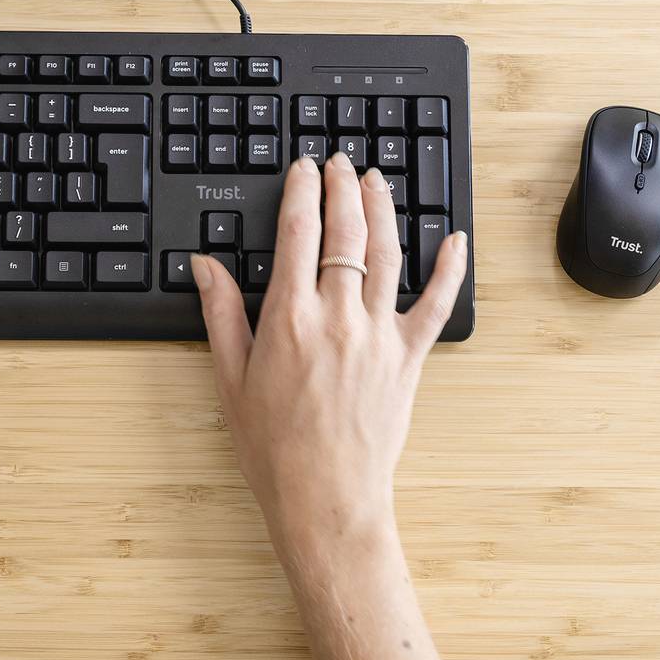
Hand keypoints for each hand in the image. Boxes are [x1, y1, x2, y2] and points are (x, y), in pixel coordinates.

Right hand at [193, 153, 466, 556]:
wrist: (325, 498)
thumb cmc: (273, 448)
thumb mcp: (231, 378)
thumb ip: (220, 313)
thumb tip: (204, 265)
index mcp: (289, 316)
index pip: (297, 231)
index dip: (300, 190)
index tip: (301, 169)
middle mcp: (338, 315)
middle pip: (345, 230)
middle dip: (342, 186)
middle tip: (339, 161)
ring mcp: (380, 334)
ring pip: (388, 253)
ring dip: (383, 209)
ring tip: (377, 181)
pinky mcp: (410, 358)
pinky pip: (438, 303)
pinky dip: (449, 268)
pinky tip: (455, 238)